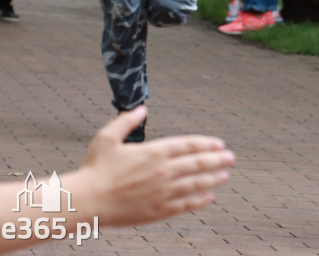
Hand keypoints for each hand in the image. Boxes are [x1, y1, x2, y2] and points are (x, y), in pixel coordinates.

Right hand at [69, 106, 234, 226]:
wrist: (87, 201)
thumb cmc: (95, 168)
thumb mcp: (108, 137)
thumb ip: (127, 121)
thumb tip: (142, 109)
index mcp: (153, 152)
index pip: (188, 145)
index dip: (206, 144)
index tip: (219, 144)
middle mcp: (162, 171)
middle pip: (197, 163)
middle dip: (217, 159)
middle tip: (231, 158)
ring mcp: (162, 192)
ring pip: (195, 183)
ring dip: (213, 178)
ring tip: (225, 175)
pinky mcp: (157, 210)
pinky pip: (185, 205)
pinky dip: (199, 200)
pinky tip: (209, 197)